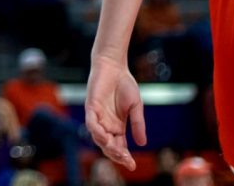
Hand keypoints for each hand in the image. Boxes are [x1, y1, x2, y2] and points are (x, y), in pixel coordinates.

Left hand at [85, 54, 145, 168]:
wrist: (114, 67)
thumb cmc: (125, 85)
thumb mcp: (136, 107)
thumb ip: (138, 124)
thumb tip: (142, 144)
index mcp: (117, 126)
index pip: (119, 146)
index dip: (125, 157)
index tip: (132, 165)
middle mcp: (106, 124)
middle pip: (108, 146)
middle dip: (116, 155)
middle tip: (126, 160)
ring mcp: (97, 116)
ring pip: (98, 138)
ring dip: (107, 146)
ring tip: (117, 151)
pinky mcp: (90, 107)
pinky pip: (91, 123)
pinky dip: (97, 131)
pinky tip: (105, 137)